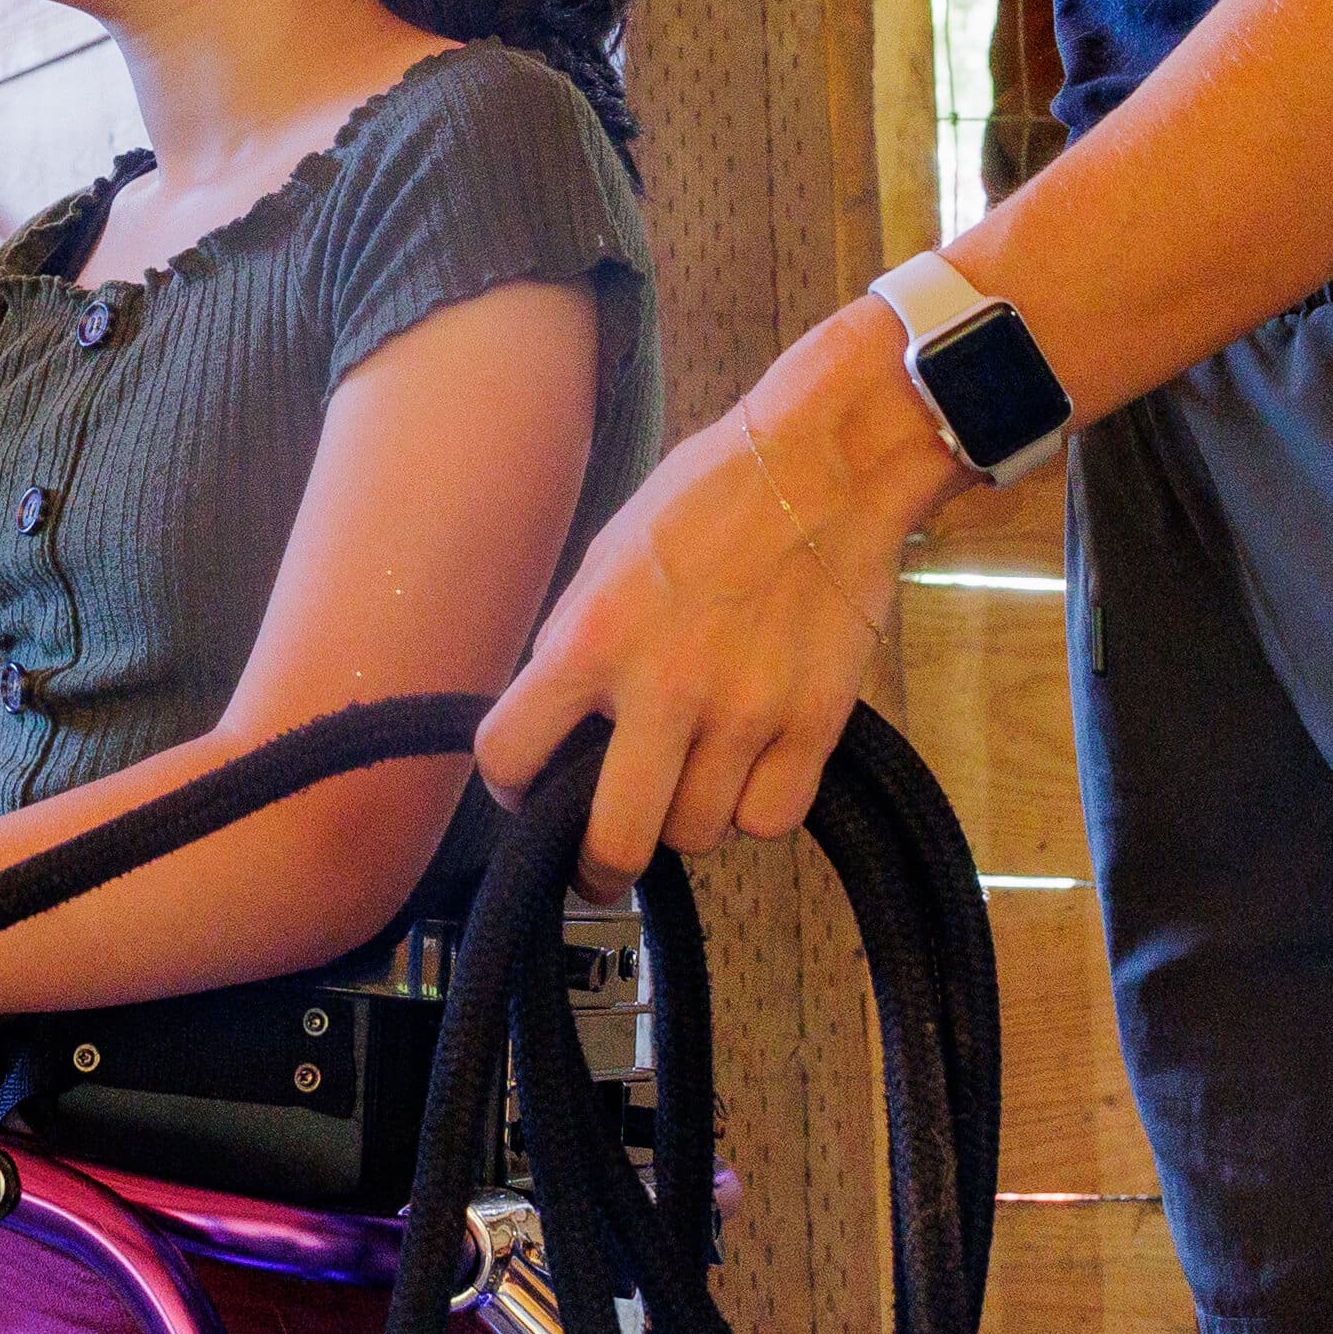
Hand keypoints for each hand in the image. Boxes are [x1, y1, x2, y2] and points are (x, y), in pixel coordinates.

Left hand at [478, 364, 920, 885]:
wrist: (824, 466)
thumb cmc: (706, 497)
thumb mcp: (606, 557)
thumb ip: (578, 646)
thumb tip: (556, 728)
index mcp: (591, 637)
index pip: (509, 753)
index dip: (508, 787)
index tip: (525, 791)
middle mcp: (663, 686)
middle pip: (614, 840)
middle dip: (598, 867)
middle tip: (602, 863)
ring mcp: (745, 712)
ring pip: (697, 835)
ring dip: (686, 818)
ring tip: (693, 775)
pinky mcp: (815, 724)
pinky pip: (770, 820)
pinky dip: (754, 809)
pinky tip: (750, 770)